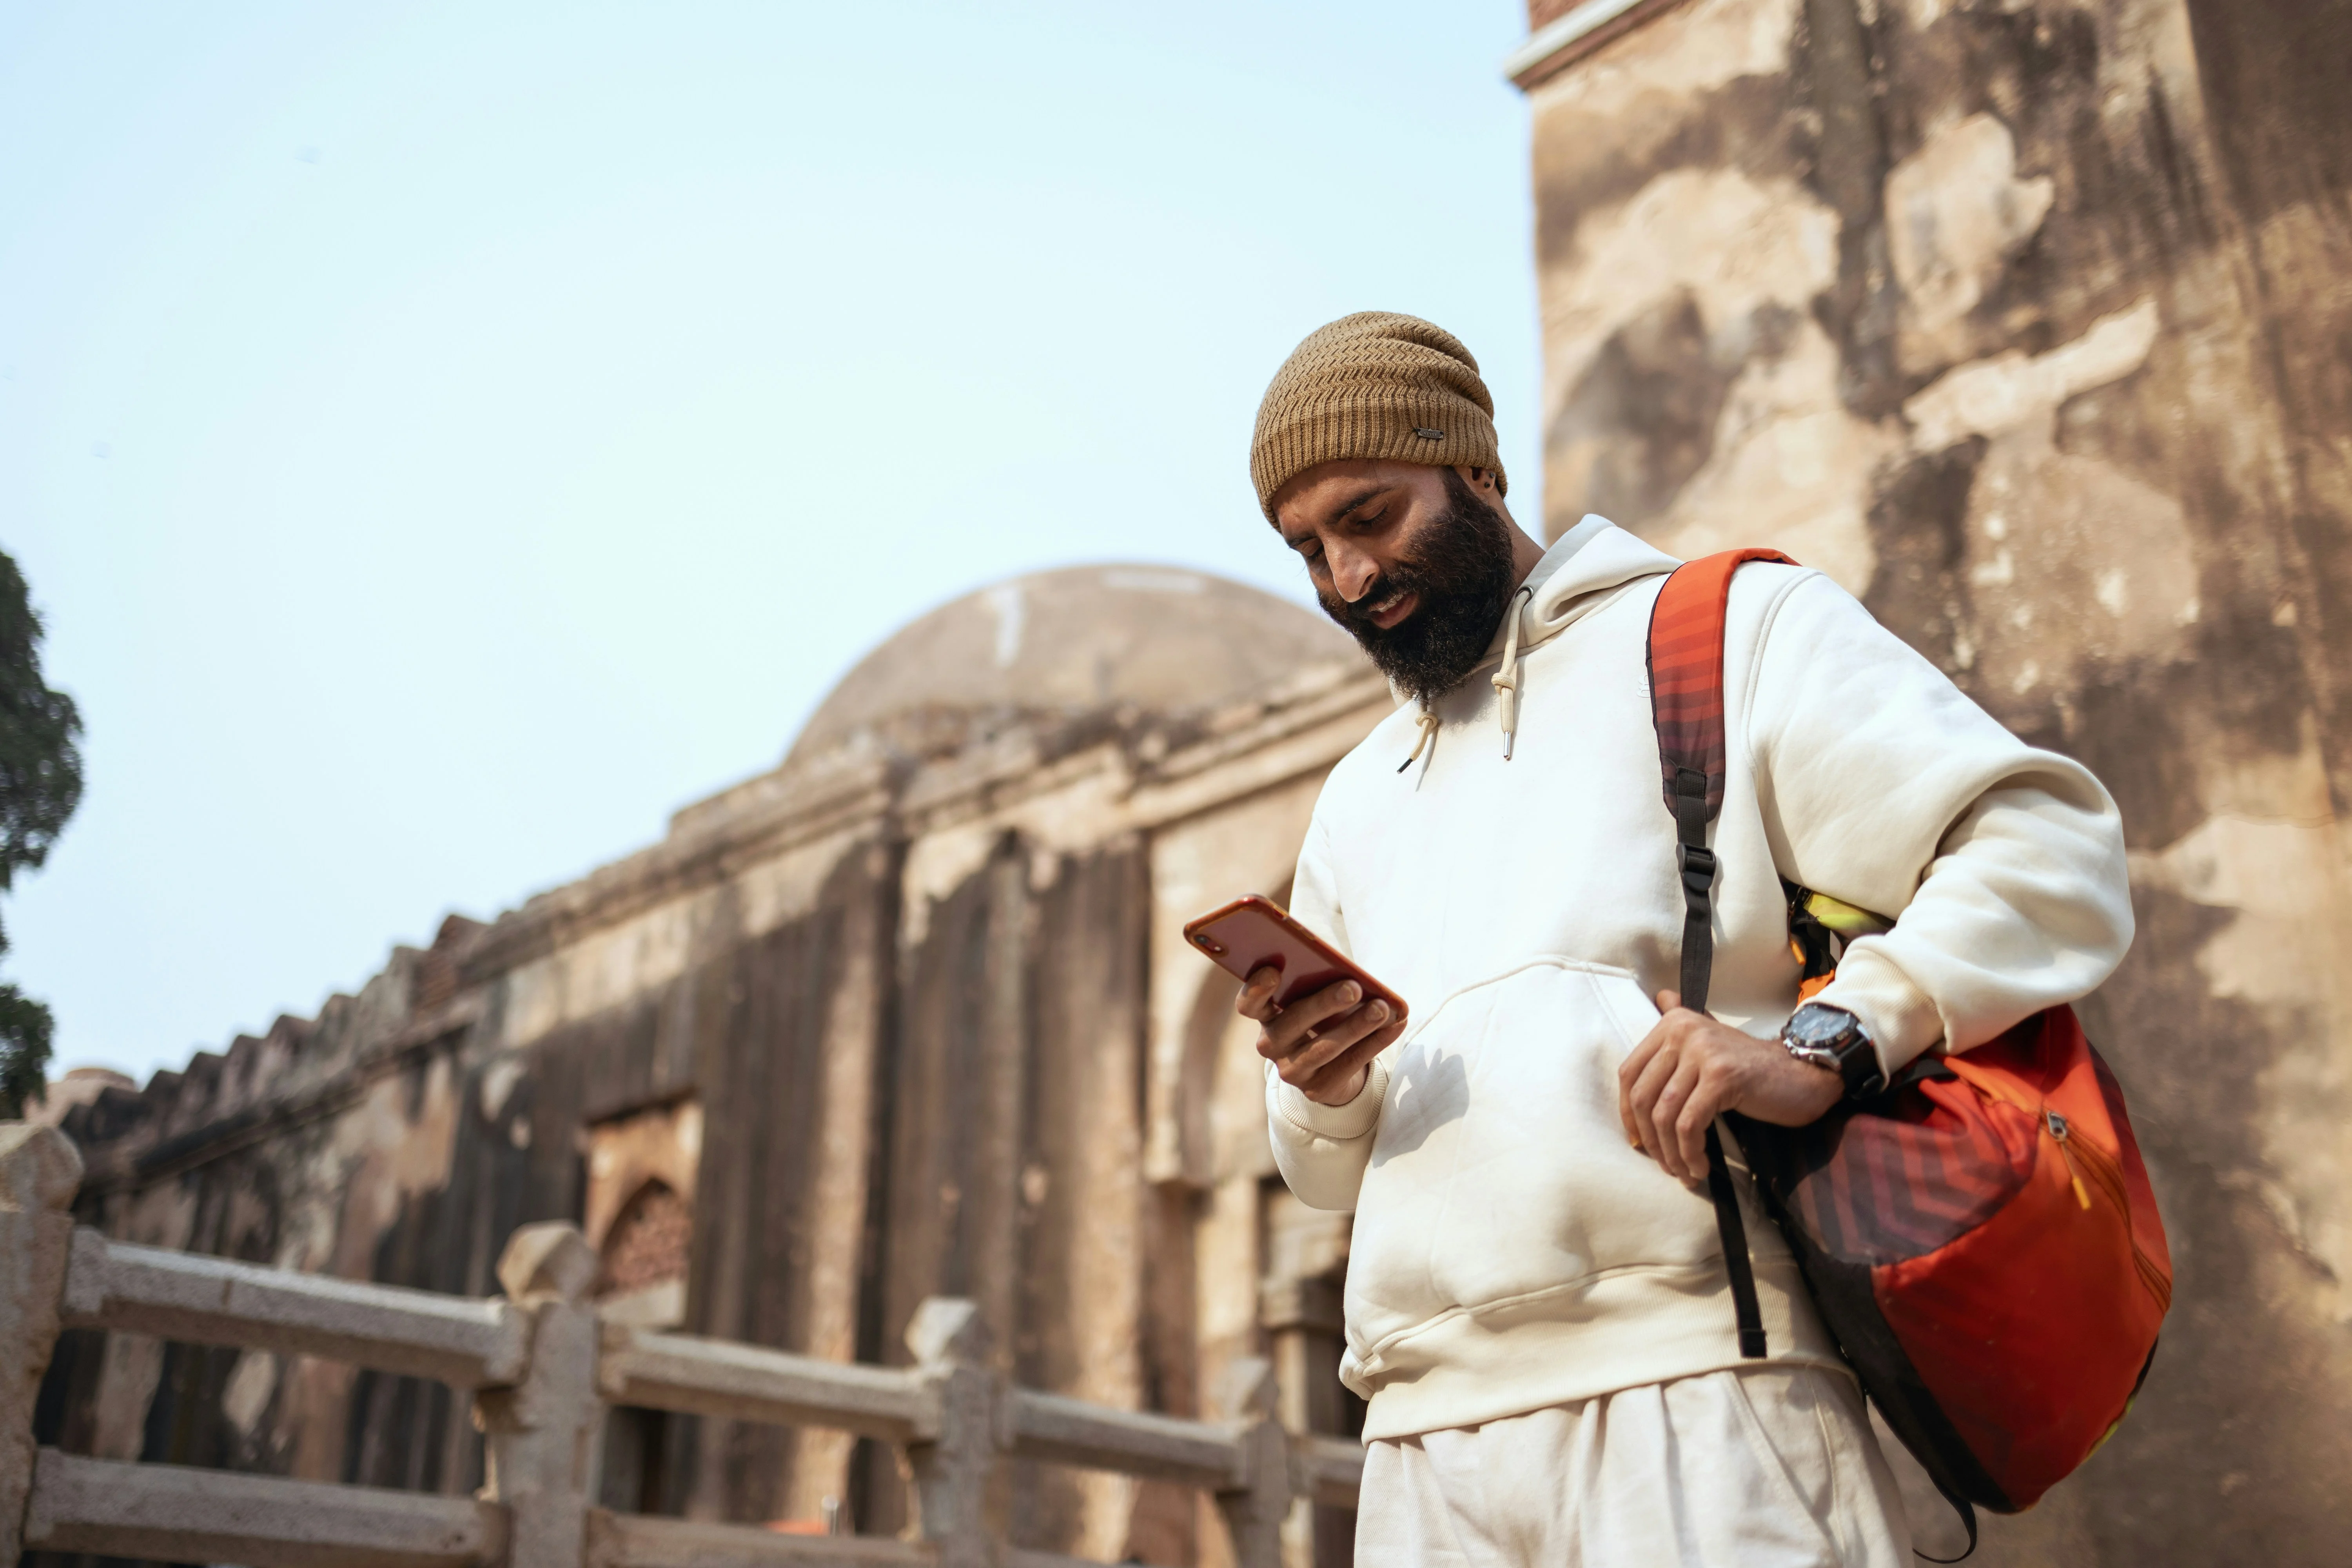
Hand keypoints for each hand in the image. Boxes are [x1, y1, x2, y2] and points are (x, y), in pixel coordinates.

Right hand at [1241, 971, 1405, 1106]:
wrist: (1328, 1066)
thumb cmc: (1321, 1017)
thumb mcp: (1313, 1000)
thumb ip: (1317, 984)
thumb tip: (1351, 975)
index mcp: (1265, 1015)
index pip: (1248, 1005)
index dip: (1256, 989)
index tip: (1274, 971)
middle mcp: (1271, 1045)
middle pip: (1293, 1022)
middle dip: (1325, 1003)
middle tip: (1353, 988)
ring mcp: (1292, 1070)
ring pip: (1324, 1047)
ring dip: (1356, 1026)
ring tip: (1382, 1009)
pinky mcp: (1317, 1089)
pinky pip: (1349, 1065)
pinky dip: (1375, 1043)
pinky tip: (1394, 1026)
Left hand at [1618, 990, 1843, 1181]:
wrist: (1803, 1073)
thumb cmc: (1751, 1070)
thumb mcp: (1710, 1046)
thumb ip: (1680, 1033)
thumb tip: (1658, 997)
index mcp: (1673, 1024)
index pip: (1630, 1073)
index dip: (1627, 1113)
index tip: (1641, 1142)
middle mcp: (1683, 1031)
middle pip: (1643, 1096)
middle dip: (1650, 1140)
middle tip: (1665, 1165)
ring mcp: (1702, 1053)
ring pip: (1665, 1114)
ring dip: (1671, 1153)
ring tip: (1684, 1173)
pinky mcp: (1721, 1077)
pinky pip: (1690, 1124)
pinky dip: (1690, 1151)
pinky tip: (1700, 1166)